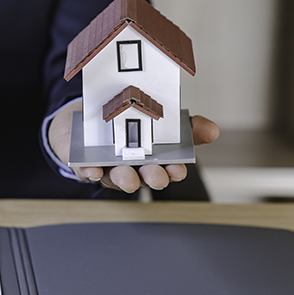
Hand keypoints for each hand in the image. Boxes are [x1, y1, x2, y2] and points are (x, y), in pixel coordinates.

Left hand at [49, 100, 218, 192]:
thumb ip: (184, 126)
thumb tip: (213, 130)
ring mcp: (103, 166)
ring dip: (122, 178)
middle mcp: (128, 167)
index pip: (165, 169)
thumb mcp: (158, 119)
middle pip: (141, 176)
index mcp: (149, 160)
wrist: (85, 116)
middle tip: (157, 177)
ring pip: (113, 176)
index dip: (173, 171)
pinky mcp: (80, 161)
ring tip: (127, 177)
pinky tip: (91, 169)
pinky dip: (87, 170)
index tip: (178, 170)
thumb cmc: (124, 123)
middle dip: (150, 177)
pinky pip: (83, 168)